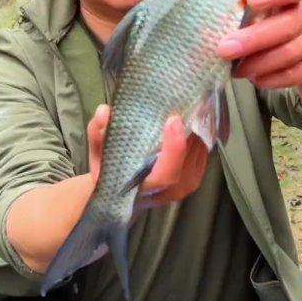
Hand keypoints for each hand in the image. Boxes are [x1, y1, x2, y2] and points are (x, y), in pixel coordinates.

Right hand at [86, 104, 208, 207]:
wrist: (122, 193)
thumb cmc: (111, 171)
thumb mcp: (98, 154)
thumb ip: (98, 134)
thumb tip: (104, 112)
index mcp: (141, 189)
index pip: (166, 175)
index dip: (174, 150)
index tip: (173, 121)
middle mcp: (165, 192)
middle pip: (188, 167)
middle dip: (190, 137)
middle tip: (188, 107)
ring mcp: (182, 189)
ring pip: (198, 161)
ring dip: (198, 134)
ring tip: (195, 107)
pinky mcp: (192, 180)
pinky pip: (203, 158)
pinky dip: (202, 138)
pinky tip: (197, 119)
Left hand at [217, 0, 301, 89]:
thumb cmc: (272, 11)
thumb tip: (215, 7)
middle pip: (288, 26)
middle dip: (254, 40)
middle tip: (224, 49)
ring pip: (290, 53)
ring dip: (259, 63)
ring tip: (235, 69)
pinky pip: (295, 74)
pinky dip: (272, 79)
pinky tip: (254, 79)